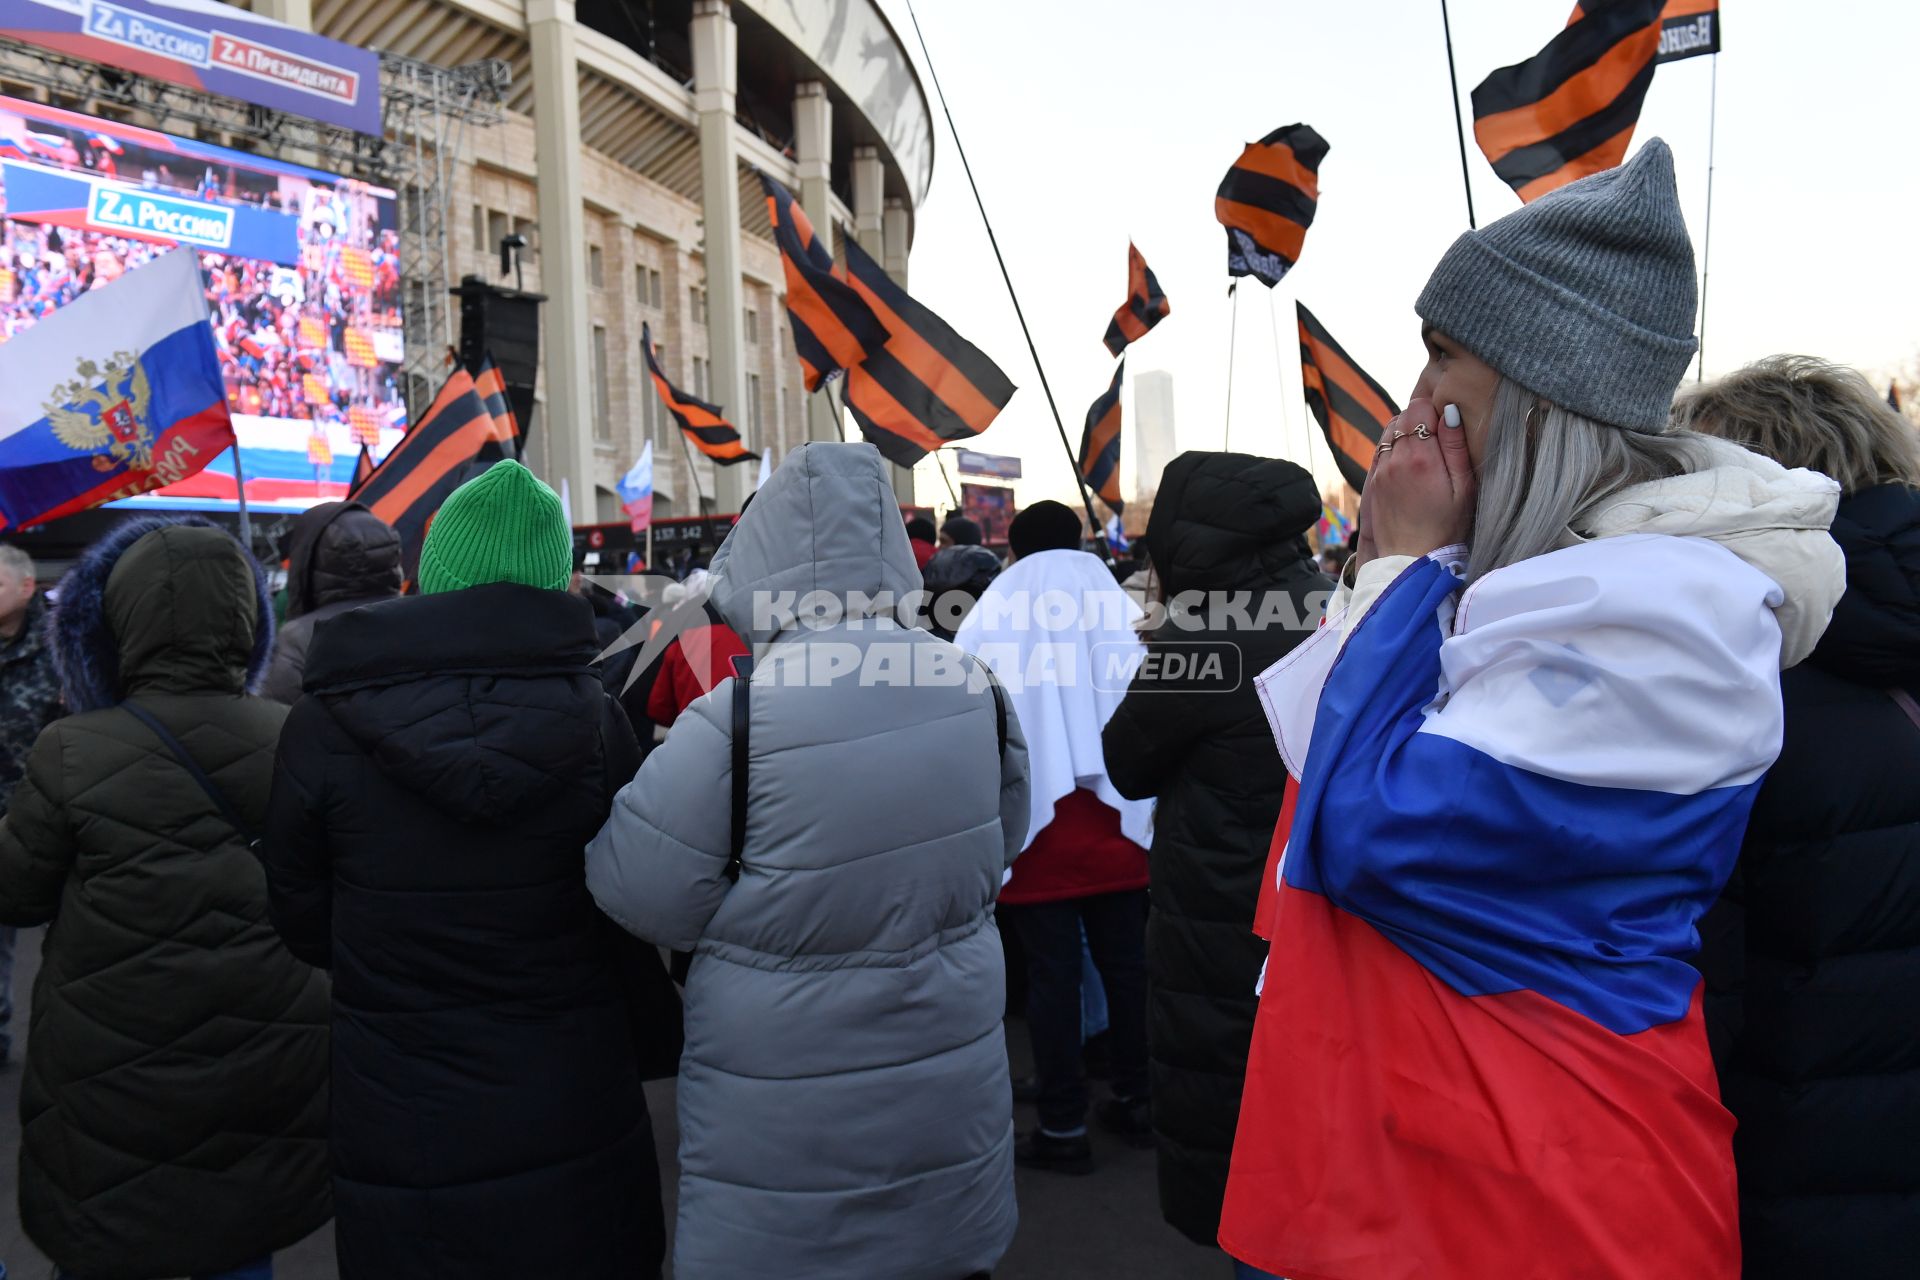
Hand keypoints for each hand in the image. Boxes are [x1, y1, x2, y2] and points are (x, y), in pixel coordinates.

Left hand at [1365, 396, 1474, 560]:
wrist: (1410, 560)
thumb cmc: (1445, 528)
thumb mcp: (1463, 489)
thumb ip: (1456, 447)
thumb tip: (1450, 411)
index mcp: (1420, 457)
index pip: (1419, 407)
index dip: (1435, 410)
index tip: (1447, 427)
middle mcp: (1394, 459)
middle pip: (1402, 416)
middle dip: (1420, 420)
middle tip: (1439, 441)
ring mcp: (1380, 470)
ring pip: (1389, 431)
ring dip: (1405, 433)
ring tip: (1426, 453)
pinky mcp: (1373, 481)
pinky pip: (1381, 449)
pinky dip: (1394, 448)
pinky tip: (1410, 465)